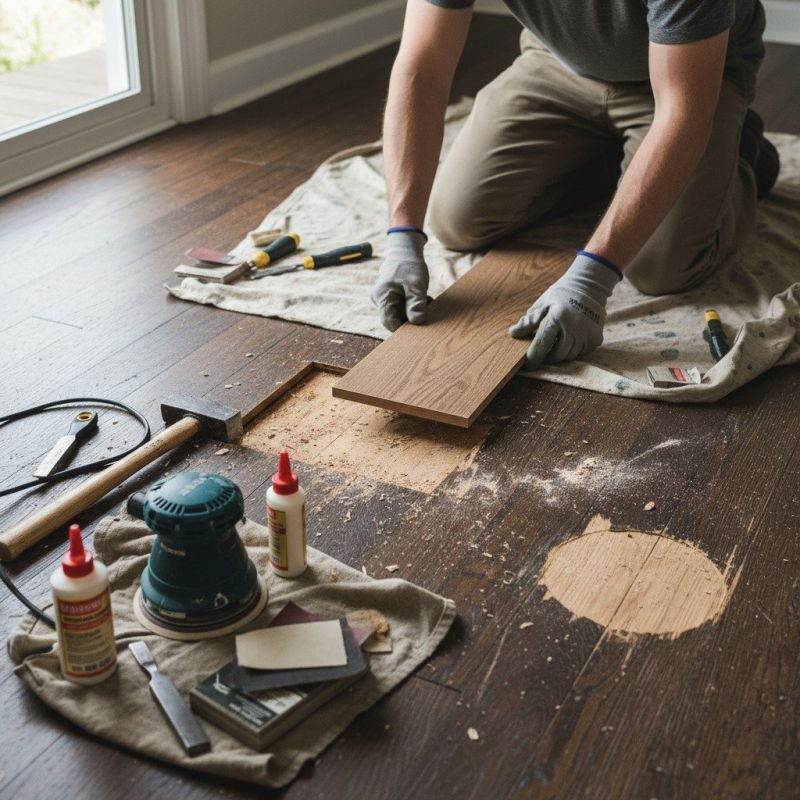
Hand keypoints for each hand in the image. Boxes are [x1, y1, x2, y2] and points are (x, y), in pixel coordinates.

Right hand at [371, 230, 428, 331]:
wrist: (405, 249)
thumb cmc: (410, 265)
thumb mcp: (416, 285)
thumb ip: (416, 304)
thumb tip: (417, 322)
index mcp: (381, 297)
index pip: (389, 322)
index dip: (403, 328)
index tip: (419, 328)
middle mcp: (379, 299)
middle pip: (394, 318)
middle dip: (411, 317)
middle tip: (427, 309)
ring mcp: (384, 298)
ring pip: (399, 313)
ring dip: (413, 310)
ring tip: (426, 301)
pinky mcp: (390, 296)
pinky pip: (401, 306)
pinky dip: (412, 305)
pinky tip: (422, 299)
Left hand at [509, 252, 620, 369]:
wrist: (589, 287)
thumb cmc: (561, 296)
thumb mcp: (543, 304)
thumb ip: (529, 321)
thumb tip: (513, 333)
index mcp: (557, 317)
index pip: (542, 343)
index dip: (534, 357)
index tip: (528, 365)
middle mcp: (574, 327)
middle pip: (557, 355)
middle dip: (547, 357)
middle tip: (541, 352)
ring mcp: (587, 334)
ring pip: (569, 356)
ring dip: (560, 354)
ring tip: (555, 343)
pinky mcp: (595, 339)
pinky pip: (580, 353)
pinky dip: (572, 350)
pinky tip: (569, 338)